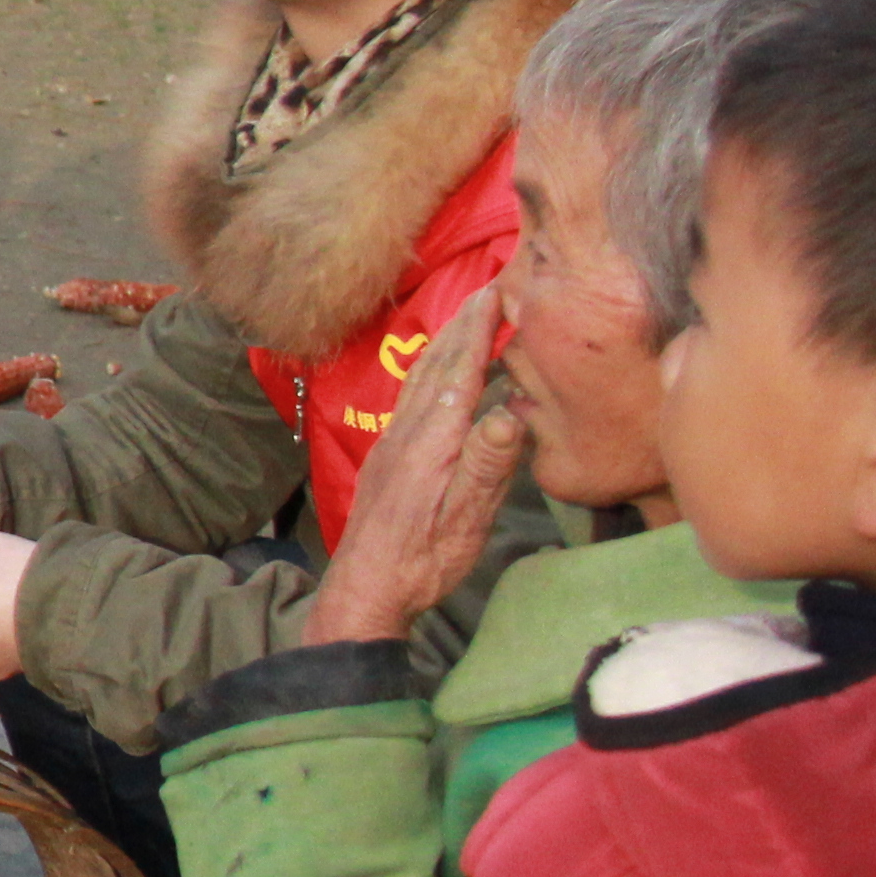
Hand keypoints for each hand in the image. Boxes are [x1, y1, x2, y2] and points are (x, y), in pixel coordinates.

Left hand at [298, 283, 522, 645]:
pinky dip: (430, 371)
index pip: (461, 371)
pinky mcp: (387, 456)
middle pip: (437, 364)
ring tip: (466, 318)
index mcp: (432, 440)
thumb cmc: (422, 559)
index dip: (479, 330)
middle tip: (487, 289)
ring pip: (420, 378)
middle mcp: (408, 431)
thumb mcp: (464, 518)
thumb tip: (510, 410)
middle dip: (463, 324)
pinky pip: (411, 397)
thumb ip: (486, 464)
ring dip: (444, 342)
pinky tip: (436, 376)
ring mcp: (393, 441)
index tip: (497, 292)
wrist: (365, 587)